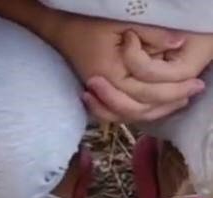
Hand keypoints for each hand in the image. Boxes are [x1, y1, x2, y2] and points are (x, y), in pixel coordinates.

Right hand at [46, 15, 201, 122]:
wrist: (62, 29)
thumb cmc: (90, 23)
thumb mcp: (123, 23)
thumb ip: (151, 34)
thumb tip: (179, 43)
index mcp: (109, 75)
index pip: (146, 94)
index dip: (173, 90)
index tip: (196, 82)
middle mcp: (103, 90)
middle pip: (139, 109)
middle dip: (169, 102)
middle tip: (194, 92)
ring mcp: (98, 94)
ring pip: (130, 115)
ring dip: (157, 110)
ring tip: (180, 101)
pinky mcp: (99, 93)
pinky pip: (120, 111)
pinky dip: (140, 111)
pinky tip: (158, 104)